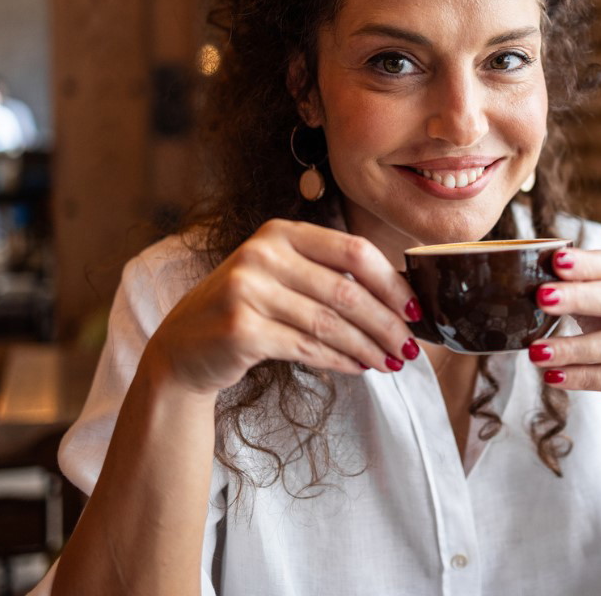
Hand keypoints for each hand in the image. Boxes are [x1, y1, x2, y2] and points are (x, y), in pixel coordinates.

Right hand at [148, 219, 421, 395]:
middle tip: (411, 347)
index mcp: (281, 233)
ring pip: (329, 323)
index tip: (416, 309)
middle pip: (346, 291)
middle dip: (386, 323)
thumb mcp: (283, 278)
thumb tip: (400, 300)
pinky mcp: (240, 328)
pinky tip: (359, 367)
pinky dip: (340, 360)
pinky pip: (307, 348)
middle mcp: (262, 254)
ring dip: (368, 347)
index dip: (391, 282)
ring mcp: (247, 290)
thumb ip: (329, 277)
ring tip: (391, 362)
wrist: (184, 348)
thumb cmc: (248, 310)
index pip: (353, 251)